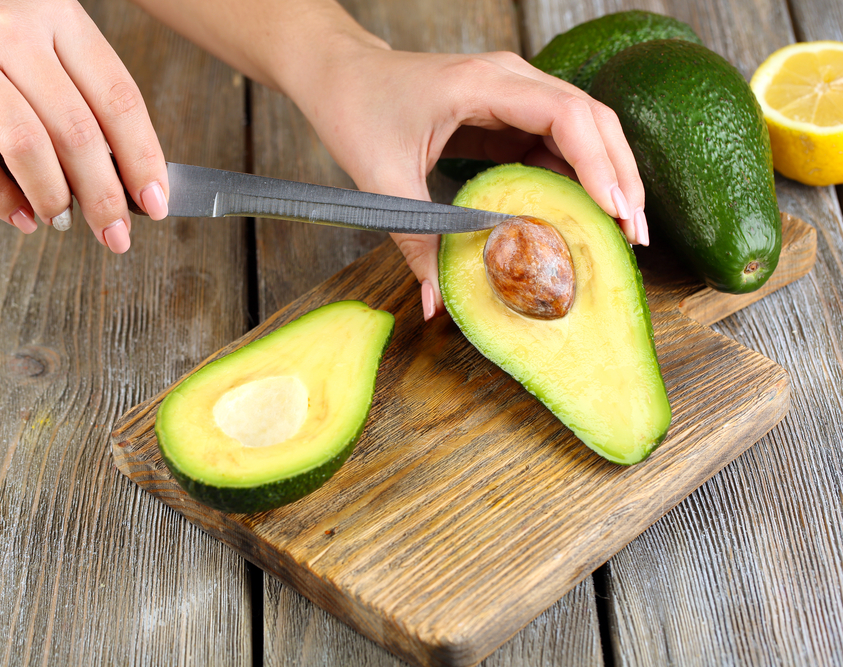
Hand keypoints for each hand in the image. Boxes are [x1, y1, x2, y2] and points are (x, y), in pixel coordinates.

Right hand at [0, 0, 168, 251]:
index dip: (143, 159)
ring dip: (54, 198)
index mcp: (58, 16)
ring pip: (27, 144)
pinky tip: (18, 216)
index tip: (155, 201)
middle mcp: (15, 30)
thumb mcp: (32, 29)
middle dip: (105, 196)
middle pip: (79, 130)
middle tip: (115, 234)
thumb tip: (116, 167)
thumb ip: (71, 85)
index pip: (119, 98)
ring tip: (62, 223)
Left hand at [289, 45, 646, 319]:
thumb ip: (417, 243)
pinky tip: (575, 218)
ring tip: (616, 235)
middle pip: (591, 121)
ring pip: (581, 132)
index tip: (617, 213)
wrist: (341, 76)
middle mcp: (509, 81)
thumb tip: (438, 305)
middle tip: (633, 237)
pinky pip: (554, 144)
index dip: (599, 164)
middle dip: (619, 178)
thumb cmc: (357, 110)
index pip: (566, 115)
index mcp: (483, 85)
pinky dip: (572, 180)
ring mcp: (512, 95)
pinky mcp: (507, 115)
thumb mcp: (382, 180)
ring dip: (603, 180)